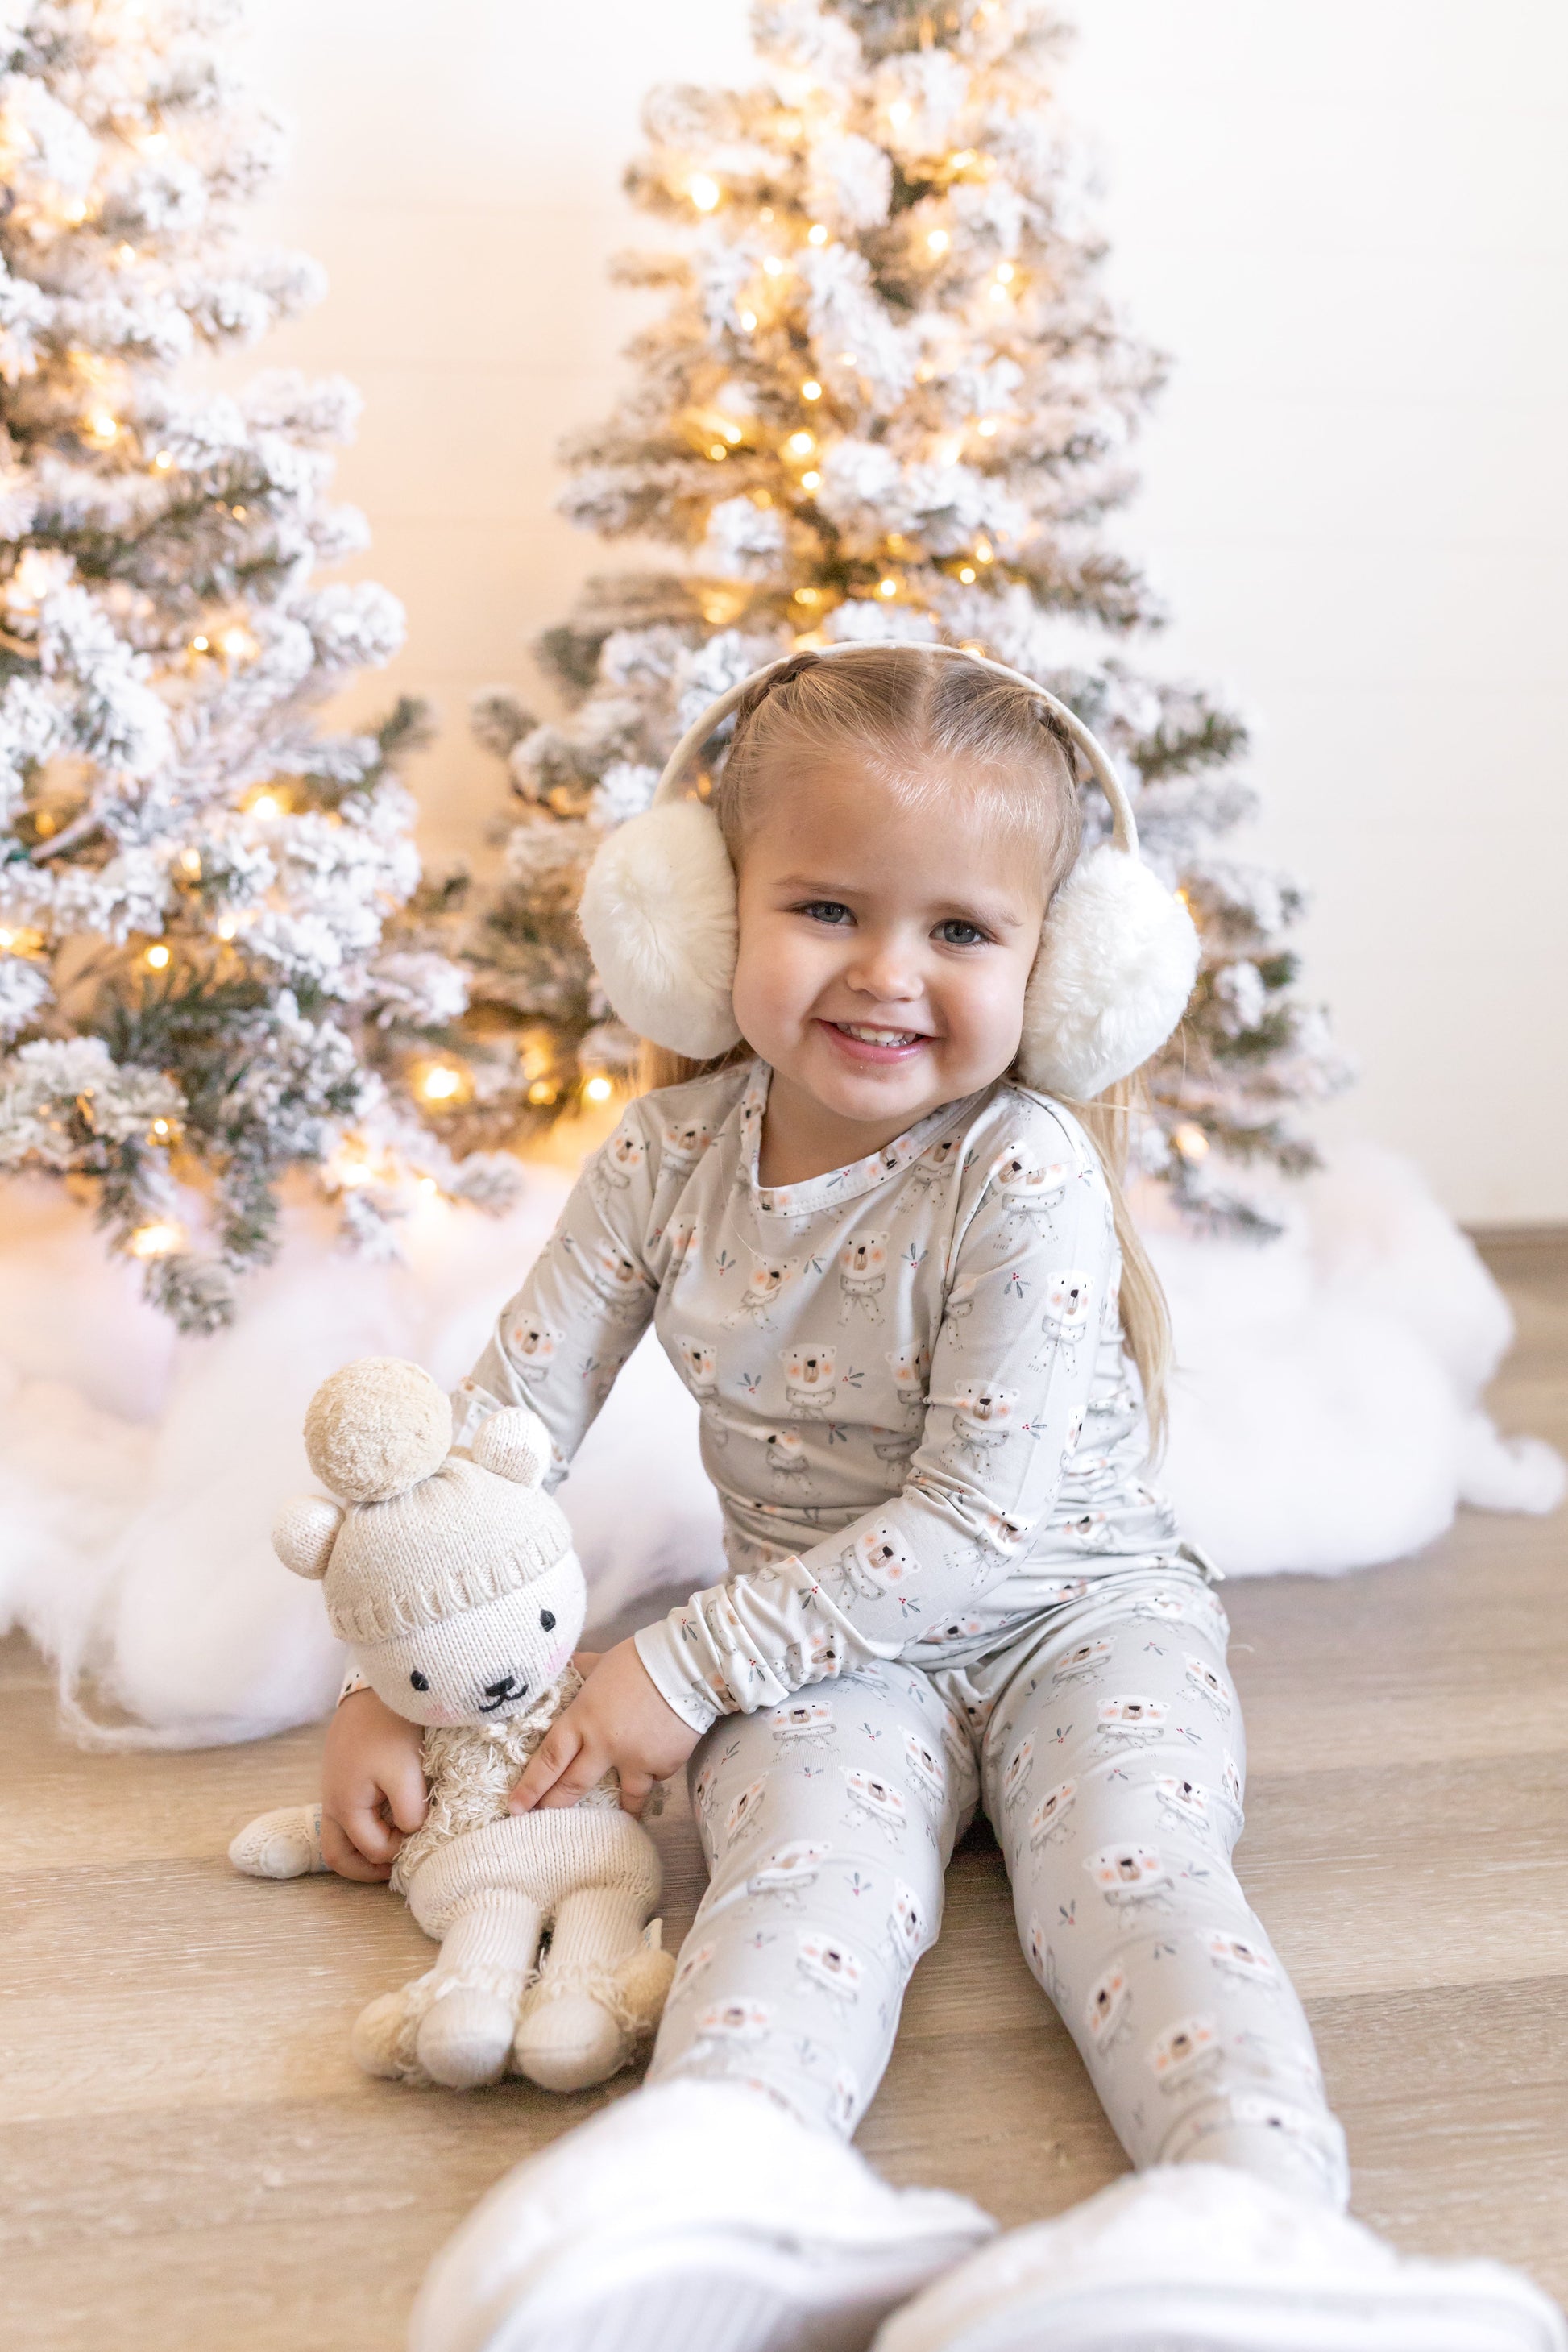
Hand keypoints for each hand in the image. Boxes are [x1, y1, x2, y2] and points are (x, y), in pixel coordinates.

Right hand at [320, 1687, 427, 1880]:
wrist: (375, 1688)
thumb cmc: (390, 1729)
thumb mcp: (406, 1773)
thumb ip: (409, 1812)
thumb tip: (411, 1833)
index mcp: (344, 1805)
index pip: (370, 1850)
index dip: (398, 1852)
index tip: (422, 1837)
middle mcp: (331, 1802)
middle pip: (339, 1856)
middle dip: (366, 1869)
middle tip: (397, 1867)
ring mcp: (333, 1789)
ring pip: (341, 1837)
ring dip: (365, 1848)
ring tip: (395, 1845)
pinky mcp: (342, 1777)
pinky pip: (348, 1815)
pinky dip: (366, 1826)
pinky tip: (391, 1816)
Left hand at [510, 1637, 699, 1817]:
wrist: (688, 1666)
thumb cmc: (640, 1659)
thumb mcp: (602, 1661)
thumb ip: (583, 1669)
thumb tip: (569, 1664)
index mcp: (583, 1718)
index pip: (549, 1759)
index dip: (531, 1786)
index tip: (516, 1806)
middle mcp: (604, 1745)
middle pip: (572, 1786)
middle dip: (554, 1806)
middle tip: (540, 1820)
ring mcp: (635, 1760)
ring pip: (621, 1796)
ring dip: (614, 1808)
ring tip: (610, 1818)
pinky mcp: (663, 1765)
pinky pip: (653, 1776)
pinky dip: (652, 1771)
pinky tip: (657, 1760)